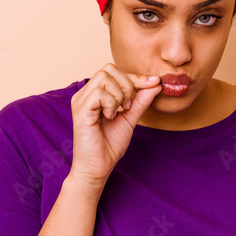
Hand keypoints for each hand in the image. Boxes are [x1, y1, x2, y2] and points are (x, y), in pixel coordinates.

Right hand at [68, 64, 160, 187]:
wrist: (98, 167)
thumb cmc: (109, 145)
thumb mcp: (130, 118)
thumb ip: (141, 100)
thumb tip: (155, 83)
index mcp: (95, 93)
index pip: (115, 71)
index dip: (136, 77)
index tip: (155, 83)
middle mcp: (85, 93)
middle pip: (109, 68)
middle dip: (127, 84)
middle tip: (129, 105)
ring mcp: (81, 101)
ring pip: (104, 77)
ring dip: (119, 94)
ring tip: (118, 112)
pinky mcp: (80, 110)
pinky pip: (99, 93)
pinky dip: (110, 104)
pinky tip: (109, 117)